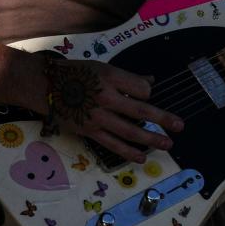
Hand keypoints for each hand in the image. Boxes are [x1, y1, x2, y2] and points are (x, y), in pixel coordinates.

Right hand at [42, 57, 183, 163]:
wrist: (44, 87)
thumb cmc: (75, 73)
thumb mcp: (102, 68)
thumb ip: (127, 77)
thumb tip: (151, 82)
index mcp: (110, 77)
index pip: (141, 89)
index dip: (147, 93)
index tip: (145, 95)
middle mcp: (106, 97)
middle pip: (141, 110)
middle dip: (163, 119)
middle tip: (180, 126)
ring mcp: (98, 117)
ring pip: (130, 131)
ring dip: (151, 138)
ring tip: (168, 144)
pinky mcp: (90, 132)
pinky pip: (113, 144)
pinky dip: (129, 152)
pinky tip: (142, 157)